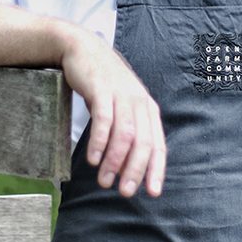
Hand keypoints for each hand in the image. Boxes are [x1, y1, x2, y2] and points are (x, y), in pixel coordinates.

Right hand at [58, 28, 166, 196]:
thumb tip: (127, 167)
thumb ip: (127, 131)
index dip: (157, 169)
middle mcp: (139, 102)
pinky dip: (100, 142)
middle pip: (143, 142)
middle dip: (135, 170)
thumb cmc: (102, 84)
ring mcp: (121, 94)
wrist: (83, 49)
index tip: (152, 193)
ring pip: (124, 134)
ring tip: (104, 181)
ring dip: (115, 161)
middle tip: (124, 192)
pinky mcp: (102, 89)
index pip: (158, 144)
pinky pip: (104, 119)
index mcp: (148, 109)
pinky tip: (93, 159)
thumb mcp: (121, 106)